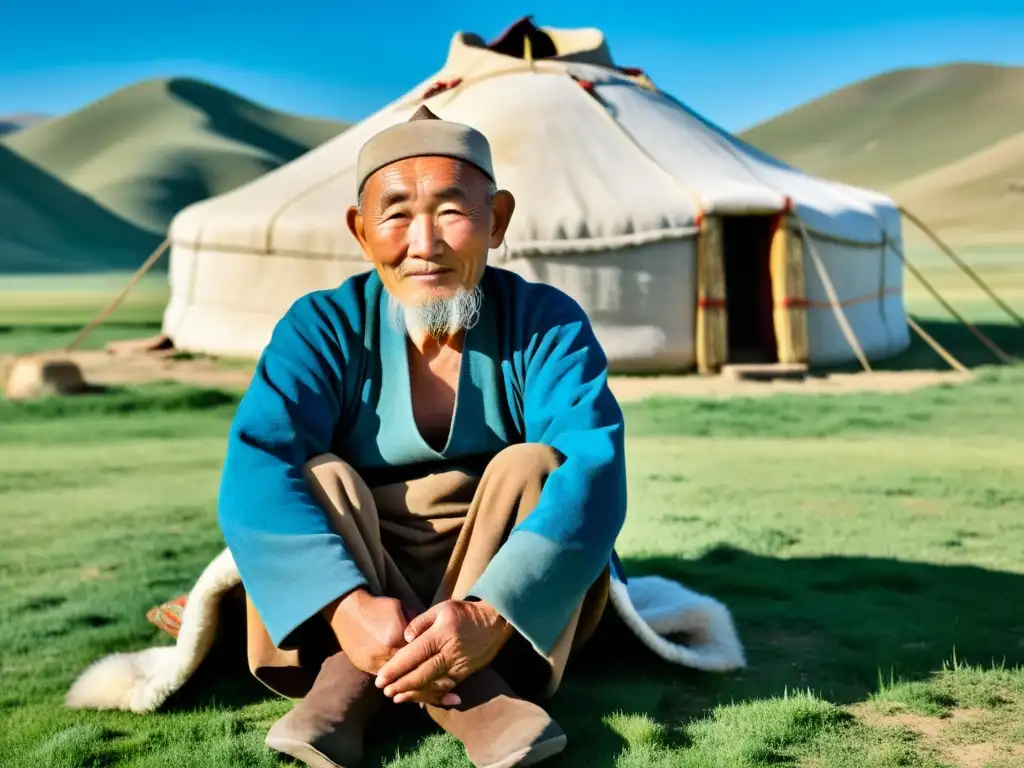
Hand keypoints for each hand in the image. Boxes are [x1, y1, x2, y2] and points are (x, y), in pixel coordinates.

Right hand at [324, 590, 459, 706]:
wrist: (347, 610)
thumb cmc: (378, 607)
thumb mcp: (402, 609)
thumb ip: (419, 625)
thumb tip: (435, 635)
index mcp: (398, 637)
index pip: (423, 657)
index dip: (440, 668)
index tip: (457, 676)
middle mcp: (387, 653)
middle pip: (415, 675)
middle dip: (434, 688)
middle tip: (454, 699)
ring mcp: (375, 663)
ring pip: (403, 684)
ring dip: (420, 694)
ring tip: (440, 701)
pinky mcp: (366, 667)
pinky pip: (390, 683)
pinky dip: (404, 689)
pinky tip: (416, 696)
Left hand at [374, 599, 512, 704]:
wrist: (495, 622)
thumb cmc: (464, 613)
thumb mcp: (441, 608)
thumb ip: (420, 622)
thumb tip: (405, 638)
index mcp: (441, 635)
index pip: (413, 655)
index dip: (395, 668)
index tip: (380, 678)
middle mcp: (449, 653)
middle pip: (421, 674)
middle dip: (400, 685)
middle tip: (384, 692)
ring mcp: (458, 666)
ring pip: (433, 685)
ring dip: (413, 694)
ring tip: (396, 698)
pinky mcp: (464, 674)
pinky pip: (445, 688)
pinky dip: (430, 696)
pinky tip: (418, 698)